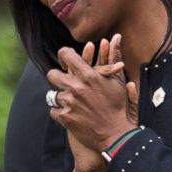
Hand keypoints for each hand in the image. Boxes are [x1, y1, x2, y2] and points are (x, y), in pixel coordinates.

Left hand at [66, 40, 117, 171]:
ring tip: (71, 103)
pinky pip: (53, 110)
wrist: (115, 135)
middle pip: (53, 74)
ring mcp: (69, 103)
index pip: (65, 55)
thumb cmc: (118, 107)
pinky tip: (71, 115)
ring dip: (60, 98)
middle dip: (58, 78)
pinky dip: (60, 113)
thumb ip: (114, 57)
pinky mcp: (64, 117)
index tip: (67, 61)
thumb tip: (117, 36)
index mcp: (88, 75)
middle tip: (65, 84)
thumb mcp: (118, 81)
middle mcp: (76, 87)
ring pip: (52, 94)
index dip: (64, 56)